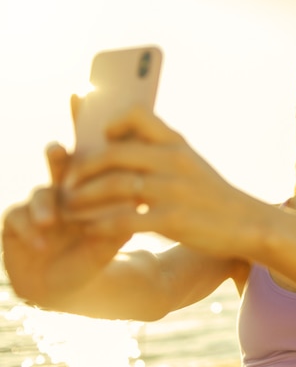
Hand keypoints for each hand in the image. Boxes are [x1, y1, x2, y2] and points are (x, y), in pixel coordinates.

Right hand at [2, 143, 131, 306]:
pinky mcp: (16, 224)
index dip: (89, 162)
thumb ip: (116, 228)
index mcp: (86, 194)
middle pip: (57, 167)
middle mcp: (61, 195)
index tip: (96, 154)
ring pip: (39, 194)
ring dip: (44, 205)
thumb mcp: (106, 246)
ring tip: (49, 221)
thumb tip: (136, 206)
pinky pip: (16, 217)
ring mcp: (38, 207)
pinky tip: (40, 243)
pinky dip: (28, 228)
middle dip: (56, 156)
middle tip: (57, 149)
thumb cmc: (91, 260)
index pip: (88, 171)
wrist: (65, 288)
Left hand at [62, 107, 250, 257]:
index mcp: (177, 143)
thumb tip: (118, 145)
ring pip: (114, 185)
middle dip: (83, 168)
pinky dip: (101, 226)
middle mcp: (174, 160)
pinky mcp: (172, 219)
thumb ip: (161, 151)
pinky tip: (90, 231)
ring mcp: (173, 190)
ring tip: (70, 207)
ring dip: (84, 197)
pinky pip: (124, 220)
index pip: (137, 114)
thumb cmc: (211, 193)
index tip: (102, 139)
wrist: (247, 222)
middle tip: (68, 182)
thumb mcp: (191, 163)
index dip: (112, 123)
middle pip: (114, 153)